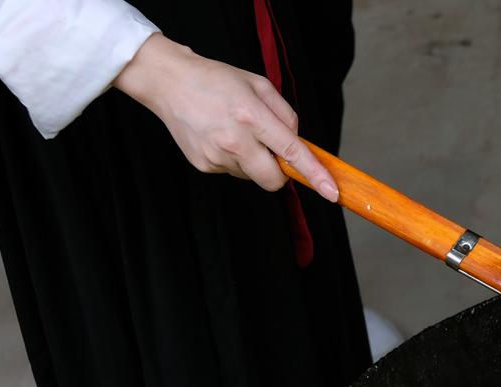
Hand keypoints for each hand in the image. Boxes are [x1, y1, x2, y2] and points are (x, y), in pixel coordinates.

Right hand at [113, 34, 338, 201]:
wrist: (169, 82)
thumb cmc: (217, 80)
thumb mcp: (259, 85)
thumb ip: (285, 116)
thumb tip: (297, 144)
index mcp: (250, 116)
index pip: (291, 152)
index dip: (314, 174)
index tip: (331, 192)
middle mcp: (233, 140)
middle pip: (273, 180)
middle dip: (281, 173)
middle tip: (272, 151)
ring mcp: (216, 156)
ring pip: (253, 176)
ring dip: (255, 161)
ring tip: (236, 132)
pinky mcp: (203, 165)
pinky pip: (234, 172)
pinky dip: (236, 160)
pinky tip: (221, 137)